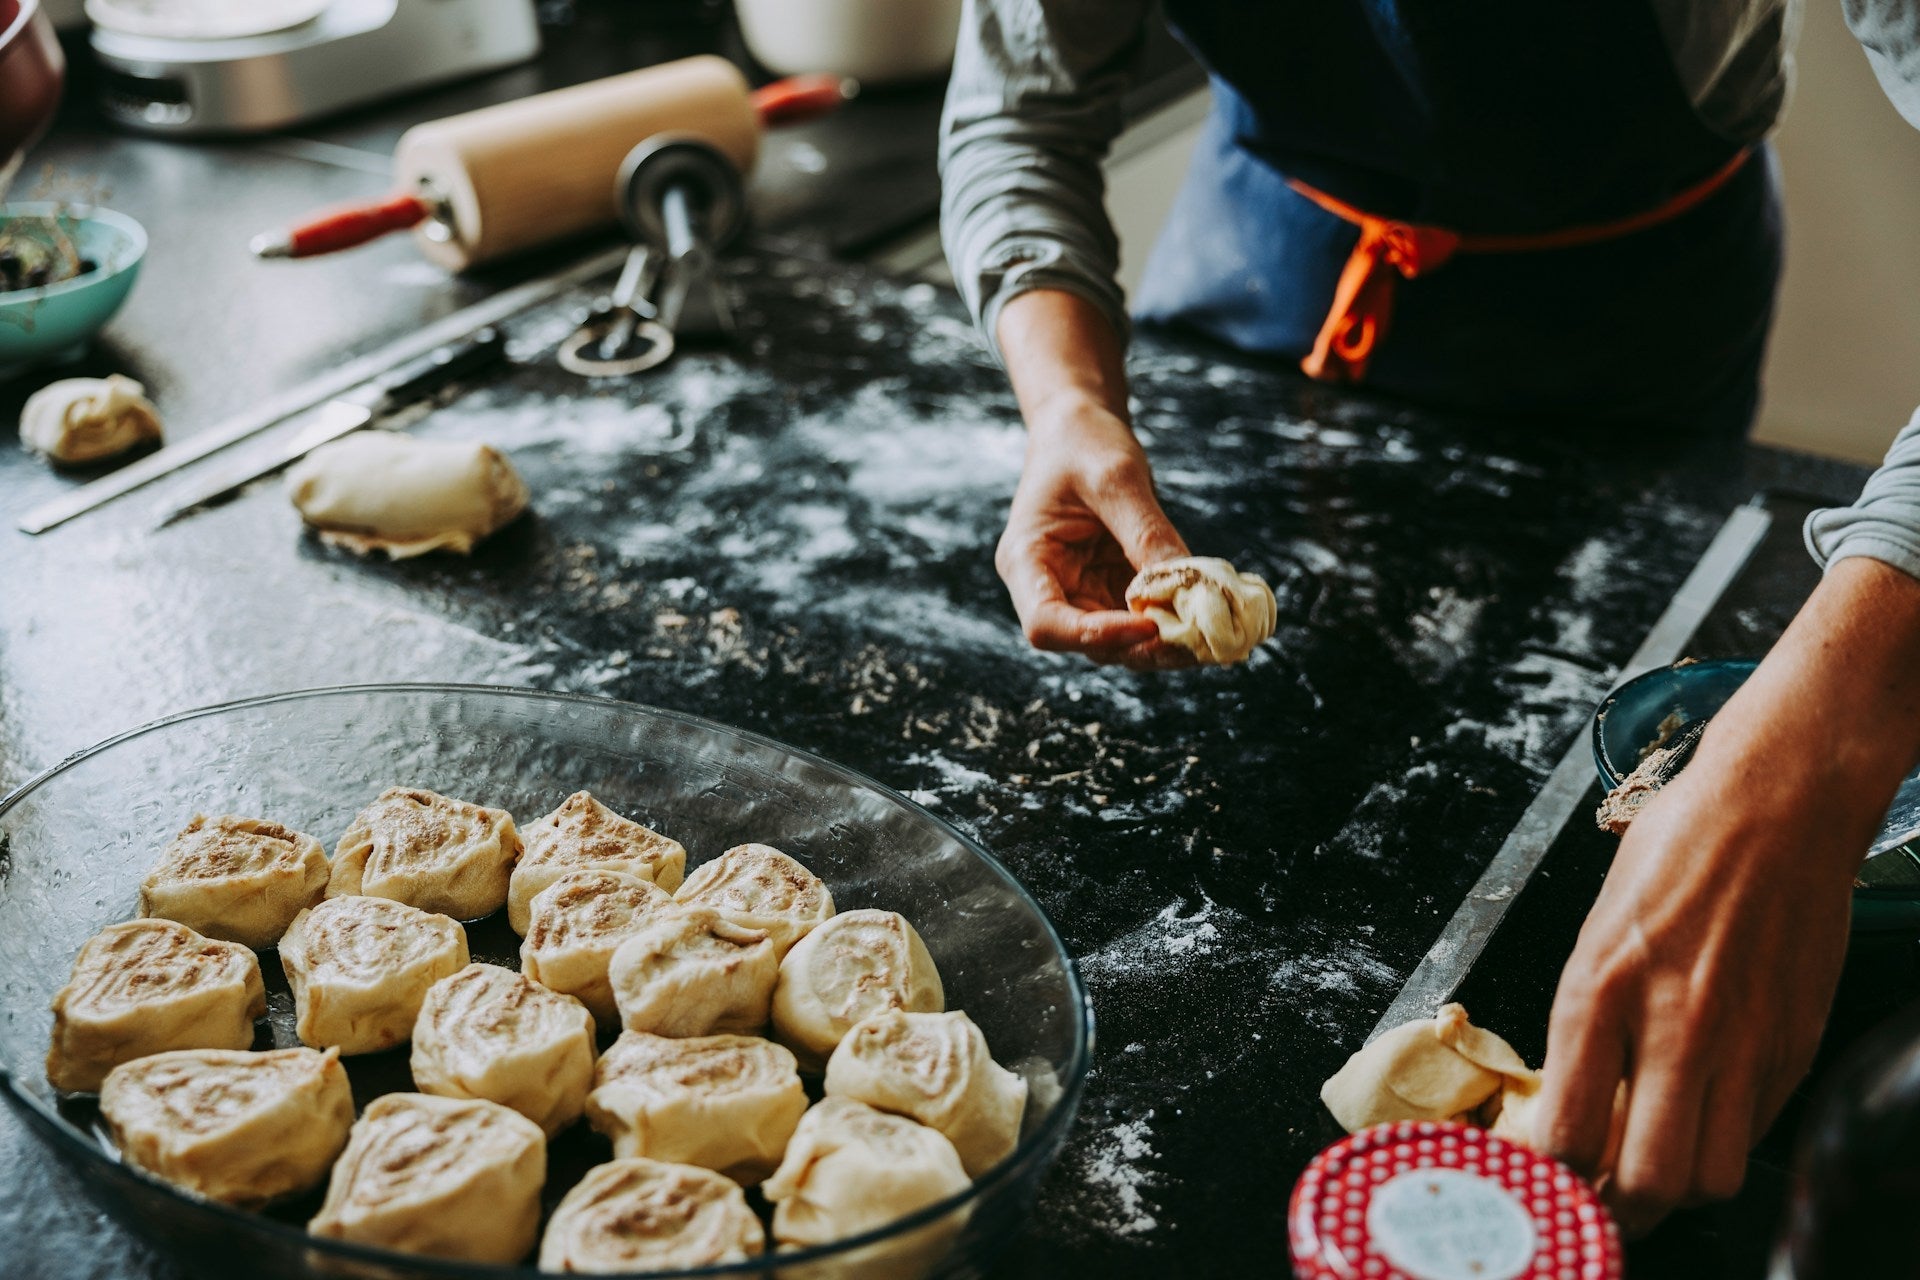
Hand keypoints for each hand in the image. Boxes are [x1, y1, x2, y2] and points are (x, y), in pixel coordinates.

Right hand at [997, 401, 1190, 665]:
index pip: (1046, 624)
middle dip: (1142, 646)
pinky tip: (1209, 616)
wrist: (1080, 429)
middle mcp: (1049, 588)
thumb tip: (1187, 588)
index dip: (1096, 635)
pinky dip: (1174, 624)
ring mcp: (1080, 593)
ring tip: (1213, 633)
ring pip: (1120, 642)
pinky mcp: (1110, 589)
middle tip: (1199, 638)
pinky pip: (1140, 621)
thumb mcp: (1116, 478)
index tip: (1150, 624)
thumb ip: (1146, 533)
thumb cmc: (1084, 443)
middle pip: (1088, 644)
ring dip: (1164, 644)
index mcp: (1026, 560)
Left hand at [1535, 748, 1851, 1233]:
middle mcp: (1673, 1025)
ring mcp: (1743, 1042)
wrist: (1775, 807)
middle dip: (1616, 1209)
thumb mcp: (1597, 931)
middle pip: (1648, 1182)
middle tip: (1598, 1199)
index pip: (1568, 1132)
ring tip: (1653, 1167)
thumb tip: (1570, 1102)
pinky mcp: (1794, 1045)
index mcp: (1602, 989)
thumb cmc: (1675, 852)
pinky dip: (1723, 1141)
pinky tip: (1701, 1114)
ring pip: (1712, 1177)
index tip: (1545, 1176)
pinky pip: (1755, 1131)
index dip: (1552, 1175)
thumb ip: (1586, 1020)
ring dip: (1678, 1188)